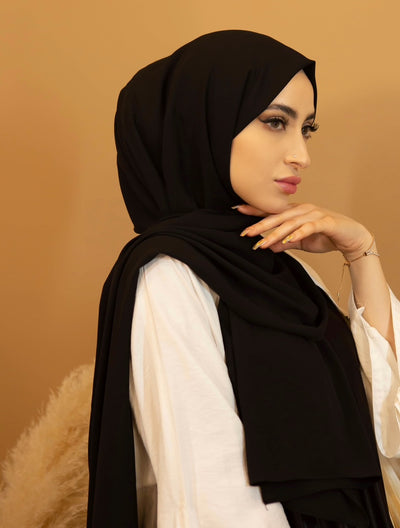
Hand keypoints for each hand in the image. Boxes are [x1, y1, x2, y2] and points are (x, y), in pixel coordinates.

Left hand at [236, 203, 373, 260]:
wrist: (352, 237)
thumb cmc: (326, 236)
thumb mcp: (301, 242)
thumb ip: (285, 243)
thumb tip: (269, 247)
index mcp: (296, 212)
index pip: (272, 210)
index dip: (255, 210)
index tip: (238, 209)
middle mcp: (303, 210)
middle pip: (278, 216)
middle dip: (261, 224)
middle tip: (246, 232)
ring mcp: (315, 214)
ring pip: (291, 223)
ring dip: (276, 233)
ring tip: (263, 243)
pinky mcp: (326, 222)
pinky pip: (309, 227)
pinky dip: (298, 233)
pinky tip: (289, 240)